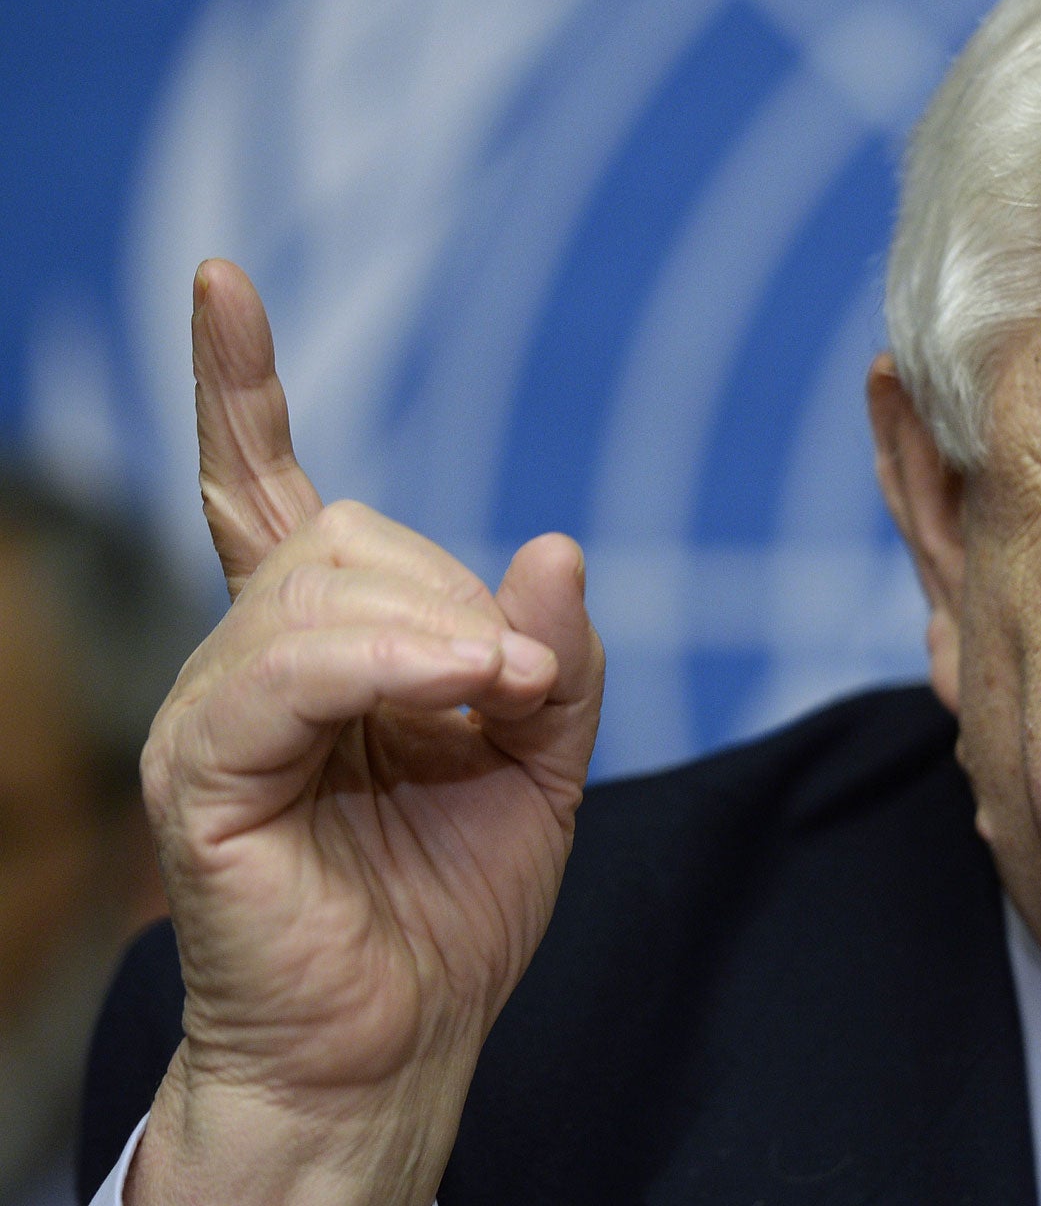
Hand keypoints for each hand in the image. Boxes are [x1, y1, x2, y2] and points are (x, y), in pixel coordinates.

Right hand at [128, 260, 602, 1205]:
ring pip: (324, 584)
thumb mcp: (540, 763)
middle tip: (518, 690)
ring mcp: (214, 712)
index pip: (261, 488)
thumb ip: (553, 656)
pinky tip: (461, 696)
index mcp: (318, 649)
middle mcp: (250, 661)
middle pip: (343, 529)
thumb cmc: (452, 903)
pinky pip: (290, 668)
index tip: (221, 280)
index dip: (238, 387)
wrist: (398, 1041)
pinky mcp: (201, 773)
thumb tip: (557, 546)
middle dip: (456, 594)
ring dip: (443, 630)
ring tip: (499, 705)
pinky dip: (393, 666)